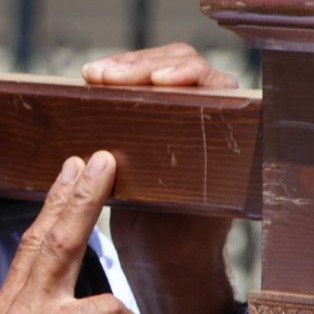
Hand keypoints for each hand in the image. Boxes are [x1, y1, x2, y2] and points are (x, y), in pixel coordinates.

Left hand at [82, 43, 241, 313]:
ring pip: (199, 70)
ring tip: (123, 80)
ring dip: (162, 67)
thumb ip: (113, 121)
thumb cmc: (139, 205)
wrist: (163, 254)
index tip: (90, 75)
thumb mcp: (123, 156)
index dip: (125, 62)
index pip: (153, 65)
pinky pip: (222, 94)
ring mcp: (221, 119)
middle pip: (177, 60)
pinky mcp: (234, 135)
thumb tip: (79, 85)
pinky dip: (194, 80)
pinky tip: (164, 85)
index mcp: (169, 107)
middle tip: (103, 77)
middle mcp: (201, 107)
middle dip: (139, 63)